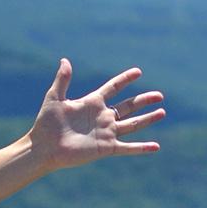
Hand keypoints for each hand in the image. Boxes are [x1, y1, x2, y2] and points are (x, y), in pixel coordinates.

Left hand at [27, 58, 163, 171]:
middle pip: (128, 106)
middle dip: (144, 100)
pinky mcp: (106, 148)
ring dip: (148, 119)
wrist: (44, 147)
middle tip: (160, 95)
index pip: (113, 88)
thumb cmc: (46, 124)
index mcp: (92, 103)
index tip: (138, 72)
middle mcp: (102, 117)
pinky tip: (156, 146)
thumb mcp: (55, 98)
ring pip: (133, 124)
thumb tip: (65, 60)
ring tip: (162, 112)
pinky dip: (142, 147)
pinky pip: (128, 147)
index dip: (125, 80)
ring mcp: (106, 133)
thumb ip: (63, 79)